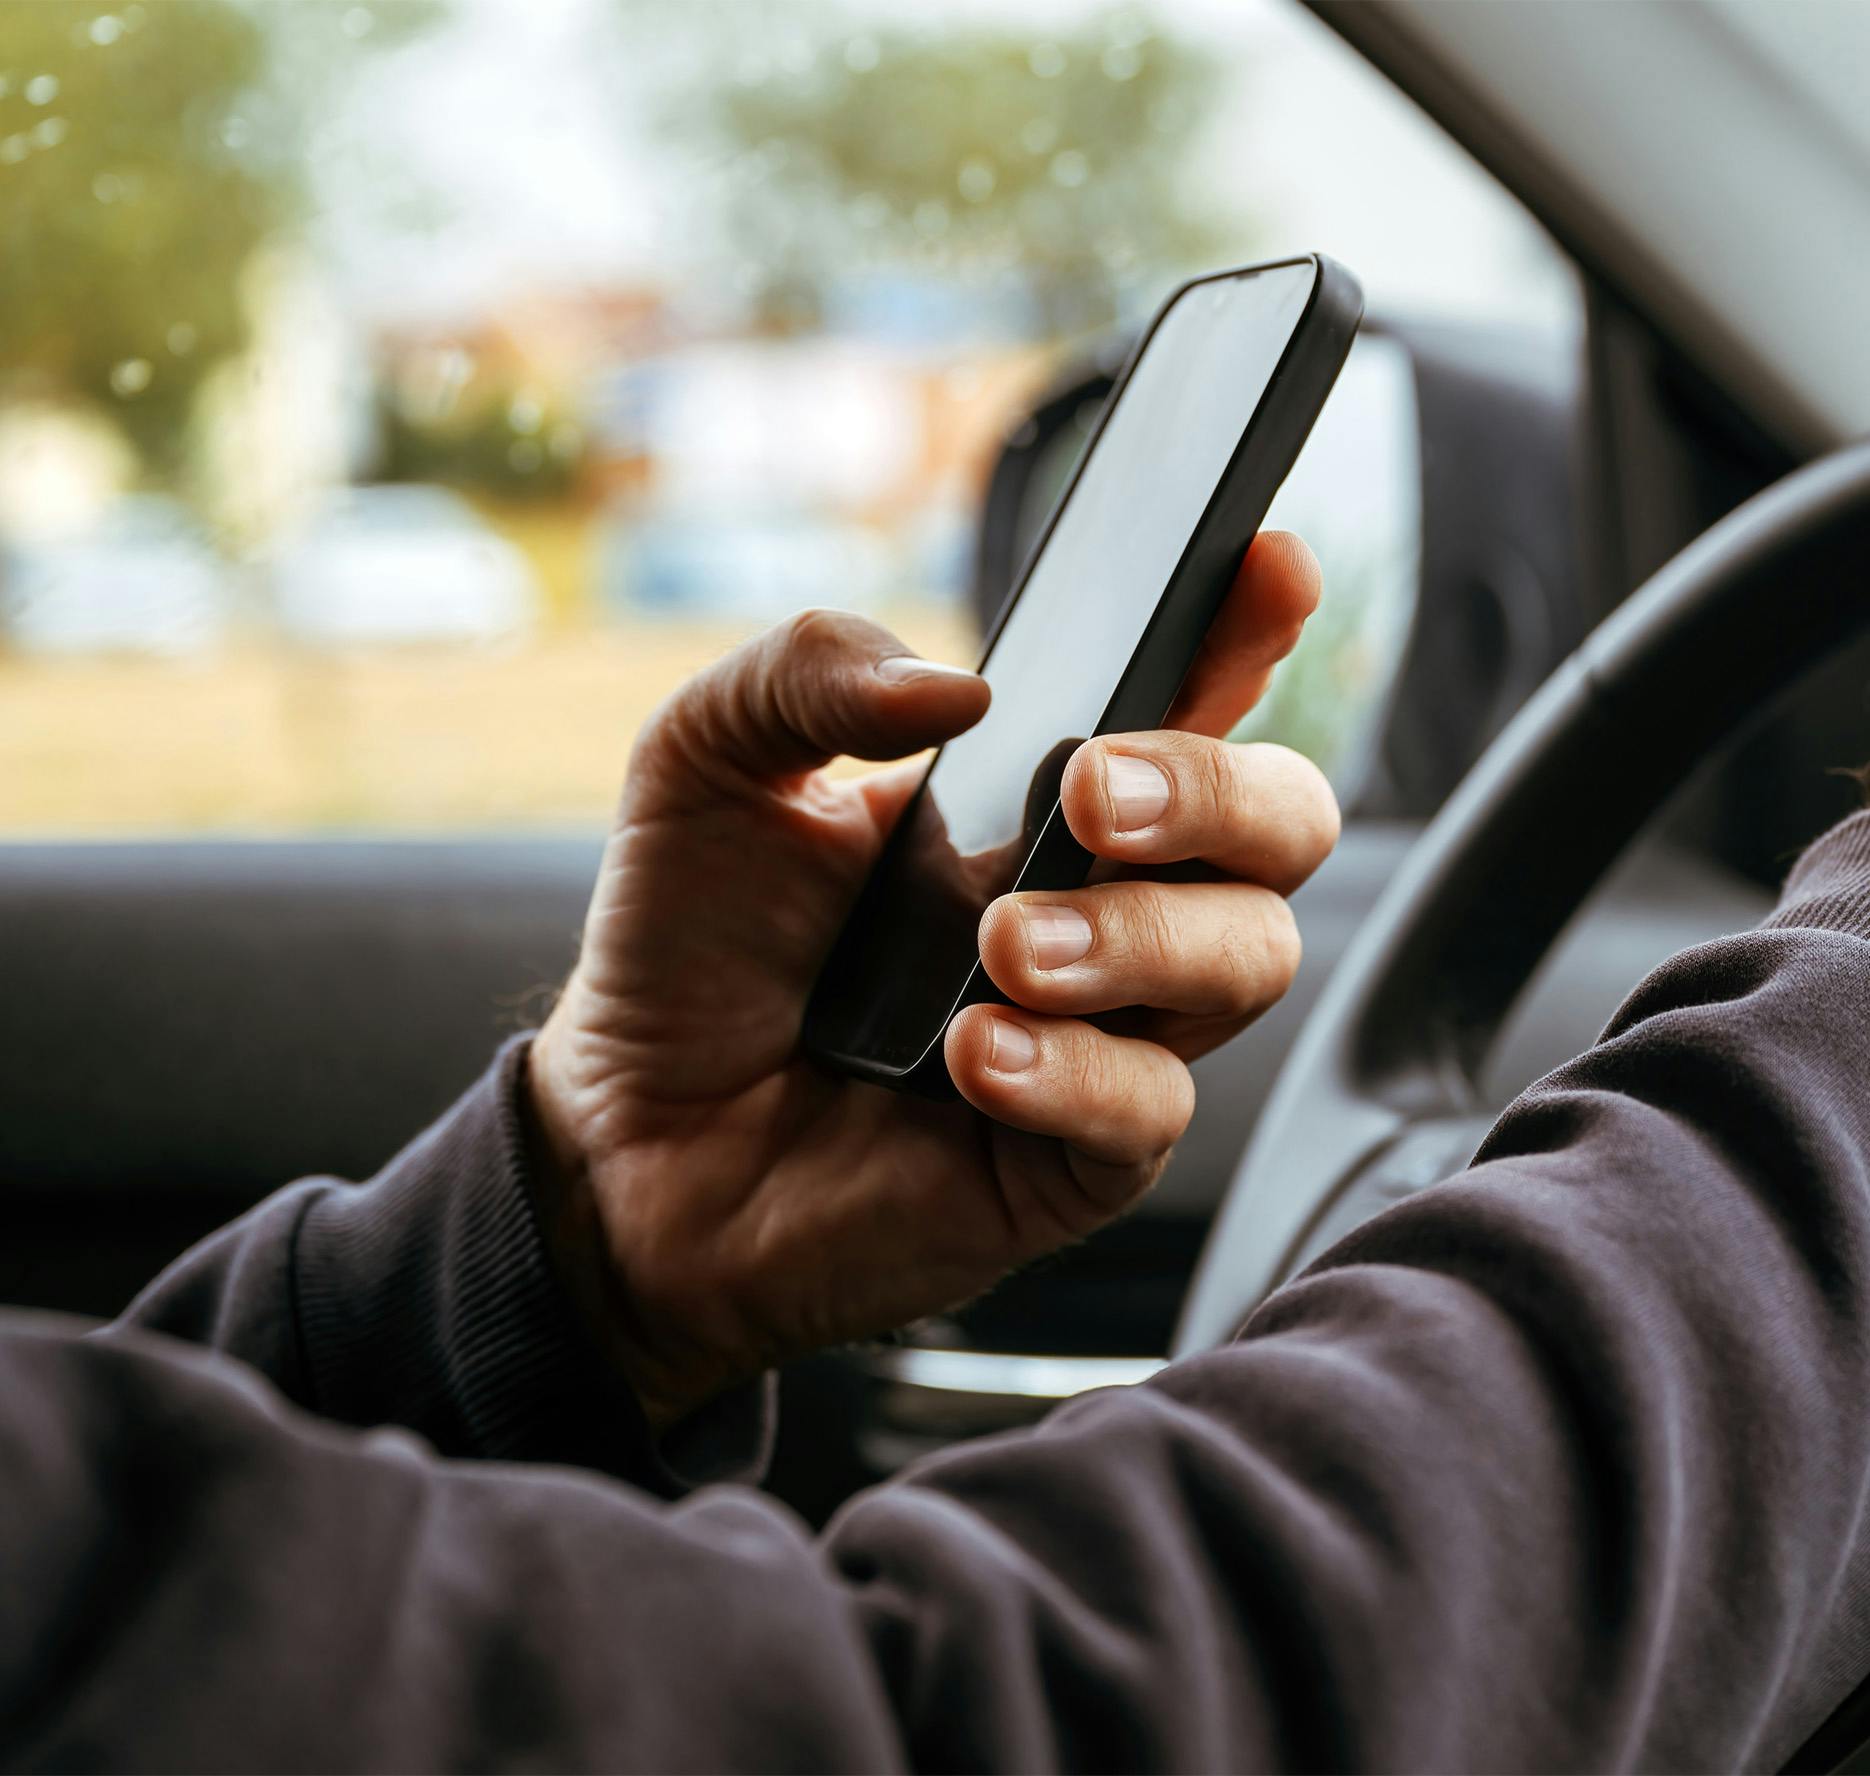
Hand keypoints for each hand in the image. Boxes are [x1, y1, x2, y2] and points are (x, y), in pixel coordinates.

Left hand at [526, 533, 1338, 1426]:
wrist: (628, 1139)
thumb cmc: (685, 948)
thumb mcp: (705, 765)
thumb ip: (809, 672)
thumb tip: (960, 688)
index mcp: (1034, 797)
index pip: (1192, 696)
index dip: (1251, 628)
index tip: (1266, 567)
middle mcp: (1097, 903)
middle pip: (1281, 826)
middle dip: (1220, 791)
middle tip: (1092, 796)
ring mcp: (1100, 1032)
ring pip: (1251, 960)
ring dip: (1143, 935)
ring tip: (999, 945)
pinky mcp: (1072, 1158)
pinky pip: (1152, 1108)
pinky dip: (1074, 1071)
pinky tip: (967, 1056)